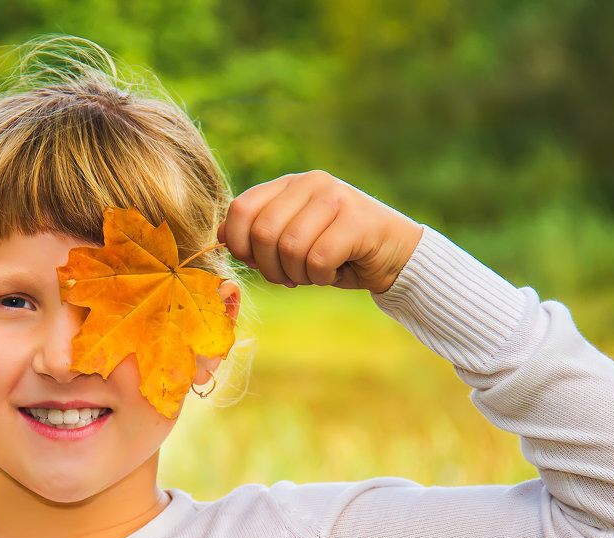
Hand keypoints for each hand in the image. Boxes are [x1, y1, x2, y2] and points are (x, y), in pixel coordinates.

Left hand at [219, 171, 423, 293]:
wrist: (395, 255)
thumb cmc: (337, 251)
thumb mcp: (292, 238)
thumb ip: (259, 233)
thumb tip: (218, 236)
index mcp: (290, 184)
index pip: (241, 208)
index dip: (237, 243)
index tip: (253, 261)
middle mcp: (312, 183)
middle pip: (264, 232)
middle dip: (270, 267)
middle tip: (288, 277)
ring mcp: (336, 198)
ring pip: (290, 248)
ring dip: (298, 274)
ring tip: (314, 273)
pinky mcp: (358, 221)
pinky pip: (318, 260)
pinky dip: (321, 277)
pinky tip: (335, 272)